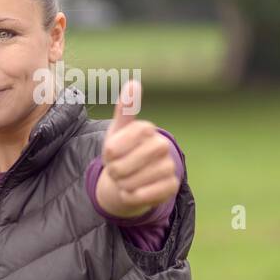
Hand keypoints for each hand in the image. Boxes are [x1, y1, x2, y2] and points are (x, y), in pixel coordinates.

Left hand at [95, 80, 178, 218]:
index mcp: (146, 129)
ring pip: (131, 183)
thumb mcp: (116, 132)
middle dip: (113, 171)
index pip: (114, 147)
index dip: (107, 155)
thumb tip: (133, 82)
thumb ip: (124, 110)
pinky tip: (135, 190)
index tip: (110, 153)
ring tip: (127, 178)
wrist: (131, 178)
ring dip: (122, 185)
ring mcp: (169, 166)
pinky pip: (143, 196)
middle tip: (118, 168)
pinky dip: (132, 197)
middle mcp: (161, 145)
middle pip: (121, 167)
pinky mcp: (171, 186)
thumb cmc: (121, 152)